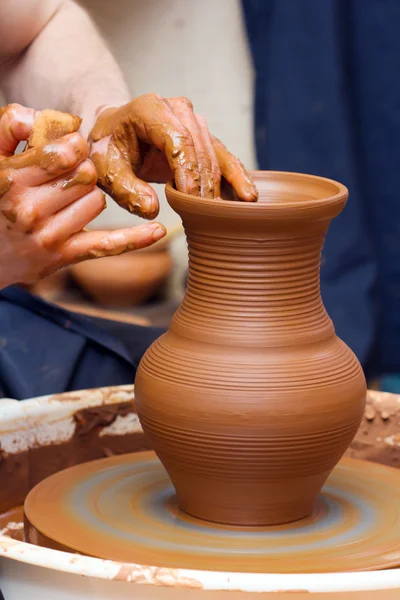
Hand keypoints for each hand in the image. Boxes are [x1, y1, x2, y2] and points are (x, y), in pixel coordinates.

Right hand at [0, 104, 165, 287]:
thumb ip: (7, 128)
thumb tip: (33, 116)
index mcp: (13, 180)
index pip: (66, 153)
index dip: (74, 146)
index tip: (69, 150)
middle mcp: (31, 209)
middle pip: (86, 176)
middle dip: (81, 171)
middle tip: (66, 176)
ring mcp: (49, 236)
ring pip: (96, 202)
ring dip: (88, 196)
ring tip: (65, 200)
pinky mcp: (65, 256)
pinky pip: (108, 244)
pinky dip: (135, 239)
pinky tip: (157, 231)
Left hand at [89, 94, 258, 218]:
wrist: (113, 133)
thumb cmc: (107, 149)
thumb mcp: (104, 170)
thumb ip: (125, 189)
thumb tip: (153, 208)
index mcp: (150, 109)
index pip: (178, 140)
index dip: (188, 172)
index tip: (192, 201)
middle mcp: (178, 109)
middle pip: (200, 150)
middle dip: (205, 185)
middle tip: (209, 217)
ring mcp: (194, 120)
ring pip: (214, 155)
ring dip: (220, 186)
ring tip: (227, 214)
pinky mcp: (203, 135)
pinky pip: (224, 157)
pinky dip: (236, 177)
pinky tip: (249, 196)